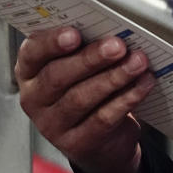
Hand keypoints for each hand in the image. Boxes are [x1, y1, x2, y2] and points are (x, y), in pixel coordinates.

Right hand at [14, 26, 155, 172]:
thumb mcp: (78, 67)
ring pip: (81, 98)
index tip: (75, 33)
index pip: (32, 53)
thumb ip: (84, 47)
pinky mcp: (77, 143)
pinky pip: (103, 118)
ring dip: (114, 77)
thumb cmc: (86, 89)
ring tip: (137, 62)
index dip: (51, 43)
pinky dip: (127, 98)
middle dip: (91, 59)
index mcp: (30, 71)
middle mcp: (35, 98)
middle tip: (117, 46)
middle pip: (58, 76)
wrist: (101, 141)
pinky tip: (143, 84)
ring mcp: (53, 125)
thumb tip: (110, 29)